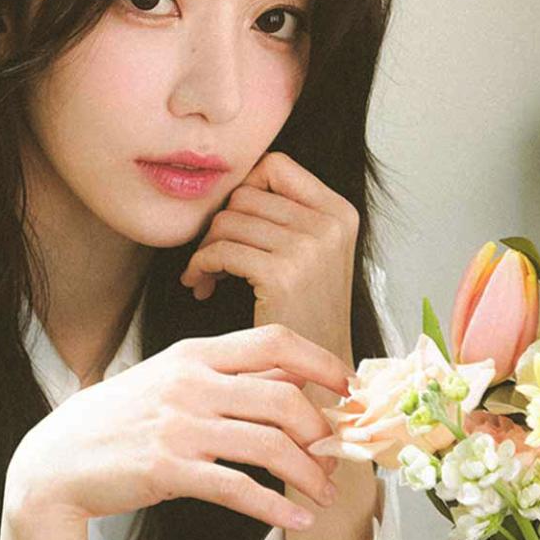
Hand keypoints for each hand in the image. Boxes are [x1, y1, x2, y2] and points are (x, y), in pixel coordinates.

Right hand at [4, 324, 349, 534]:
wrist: (57, 459)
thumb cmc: (121, 419)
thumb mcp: (170, 379)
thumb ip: (226, 375)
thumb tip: (291, 377)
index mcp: (195, 353)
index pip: (275, 341)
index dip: (322, 362)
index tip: (348, 388)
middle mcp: (190, 384)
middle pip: (284, 397)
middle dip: (322, 431)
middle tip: (336, 457)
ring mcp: (178, 426)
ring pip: (269, 445)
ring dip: (308, 474)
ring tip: (323, 493)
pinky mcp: (167, 470)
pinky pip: (238, 489)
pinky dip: (276, 507)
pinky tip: (296, 520)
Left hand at [179, 151, 359, 374]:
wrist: (319, 375)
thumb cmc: (303, 315)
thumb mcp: (312, 255)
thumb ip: (286, 215)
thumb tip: (230, 183)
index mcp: (339, 212)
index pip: (274, 165)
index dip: (243, 189)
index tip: (234, 224)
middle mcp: (330, 224)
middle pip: (245, 193)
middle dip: (218, 224)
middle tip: (211, 258)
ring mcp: (310, 247)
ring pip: (227, 220)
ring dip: (206, 248)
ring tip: (205, 275)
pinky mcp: (283, 273)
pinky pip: (220, 249)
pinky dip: (200, 265)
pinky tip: (200, 285)